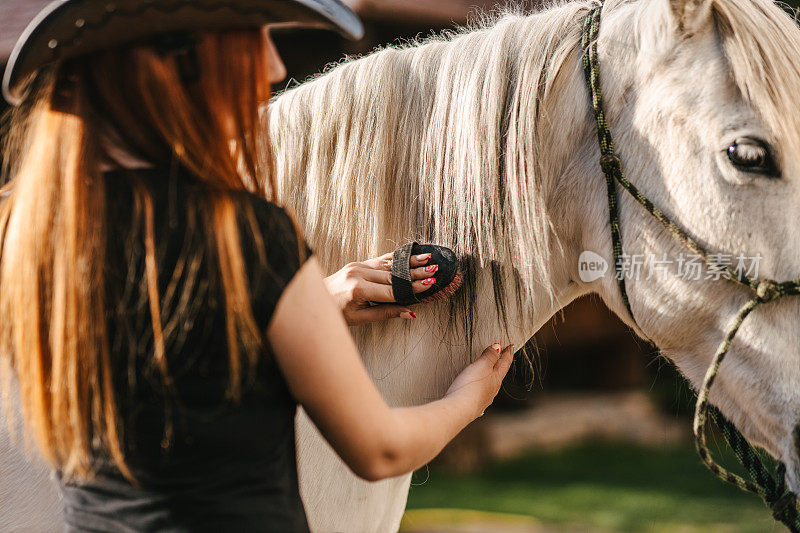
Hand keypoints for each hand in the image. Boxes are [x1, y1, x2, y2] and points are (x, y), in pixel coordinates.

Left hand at [324, 251, 438, 325]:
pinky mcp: (358, 263)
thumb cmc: (337, 313)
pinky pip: (380, 260)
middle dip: (415, 273)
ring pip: (389, 264)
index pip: (392, 290)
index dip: (412, 289)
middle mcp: (358, 274)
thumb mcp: (361, 318)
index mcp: (358, 289)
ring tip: (428, 259)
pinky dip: (396, 259)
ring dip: (409, 262)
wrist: (316, 300)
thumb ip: (387, 313)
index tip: (429, 285)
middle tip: (434, 271)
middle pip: (393, 275)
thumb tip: (410, 313)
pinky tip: (410, 255)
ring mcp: (357, 266)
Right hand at [445, 343, 514, 417]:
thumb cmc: (471, 387)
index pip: (504, 363)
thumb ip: (490, 356)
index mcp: (496, 379)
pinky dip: (481, 387)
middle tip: (502, 357)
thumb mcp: (482, 366)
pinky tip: (477, 389)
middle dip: (500, 365)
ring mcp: (483, 398)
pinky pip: (480, 393)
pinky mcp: (473, 405)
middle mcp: (492, 390)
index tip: (511, 346)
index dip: (508, 354)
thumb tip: (498, 347)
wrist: (459, 409)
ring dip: (490, 376)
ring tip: (489, 371)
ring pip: (490, 385)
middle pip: (499, 374)